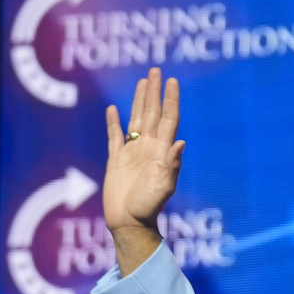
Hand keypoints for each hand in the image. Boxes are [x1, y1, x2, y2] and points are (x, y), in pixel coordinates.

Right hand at [103, 67, 185, 233]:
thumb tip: (181, 143)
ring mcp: (133, 152)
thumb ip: (171, 165)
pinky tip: (113, 109)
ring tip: (143, 82)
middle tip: (156, 71)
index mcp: (161, 151)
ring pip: (136, 119)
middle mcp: (149, 148)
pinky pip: (115, 136)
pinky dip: (114, 122)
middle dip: (155, 92)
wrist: (129, 222)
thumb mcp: (163, 187)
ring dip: (140, 100)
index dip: (171, 100)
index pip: (169, 119)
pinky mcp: (117, 160)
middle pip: (153, 113)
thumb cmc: (148, 207)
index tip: (172, 81)